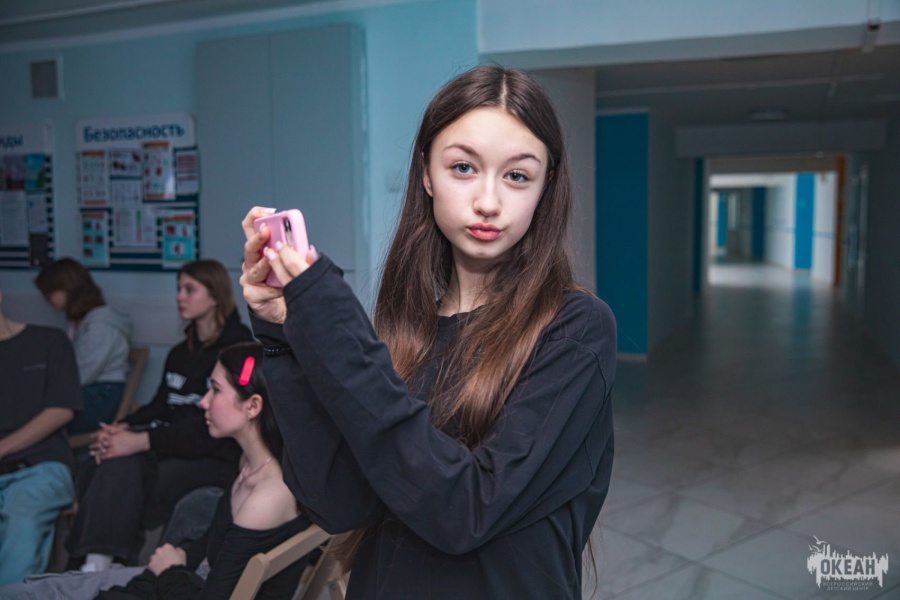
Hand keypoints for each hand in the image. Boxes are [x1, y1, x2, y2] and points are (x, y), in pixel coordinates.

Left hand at [89, 426, 148, 463]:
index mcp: (112, 435)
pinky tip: (99, 458)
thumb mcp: (120, 429)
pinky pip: (107, 456)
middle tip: (90, 446)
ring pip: (102, 450)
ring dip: (96, 452)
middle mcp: (112, 442)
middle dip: (94, 445)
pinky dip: (102, 457)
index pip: (100, 435)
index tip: (91, 435)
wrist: (138, 442)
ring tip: (91, 453)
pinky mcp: (116, 454)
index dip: (95, 435)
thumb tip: (100, 423)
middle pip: (100, 443)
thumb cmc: (130, 435)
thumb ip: (109, 427)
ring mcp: (113, 448)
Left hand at [148, 543, 186, 575]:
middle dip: (162, 555)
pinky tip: (158, 570)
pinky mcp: (150, 565)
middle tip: (166, 561)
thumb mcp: (183, 554)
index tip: (171, 556)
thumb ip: (178, 549)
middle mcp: (159, 550)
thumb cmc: (179, 563)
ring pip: (154, 558)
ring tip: (161, 566)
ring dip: (157, 560)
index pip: (167, 546)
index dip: (169, 551)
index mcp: (167, 546)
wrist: (172, 575)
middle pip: (159, 551)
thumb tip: (176, 549)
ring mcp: (153, 558)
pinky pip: (151, 565)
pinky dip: (154, 566)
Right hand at [240, 207, 317, 322]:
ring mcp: (249, 277)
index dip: (256, 215)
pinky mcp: (251, 293)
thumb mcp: (297, 265)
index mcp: (262, 248)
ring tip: (274, 262)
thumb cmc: (290, 283)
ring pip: (255, 268)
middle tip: (267, 232)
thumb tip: (310, 250)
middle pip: (249, 245)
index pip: (252, 226)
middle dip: (258, 238)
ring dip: (267, 265)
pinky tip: (282, 290)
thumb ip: (300, 255)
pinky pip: (262, 289)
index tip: (268, 212)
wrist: (285, 309)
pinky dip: (274, 289)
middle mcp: (252, 261)